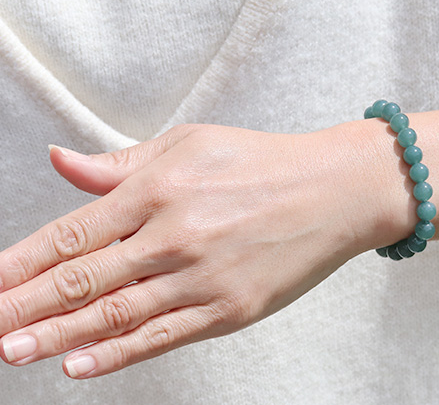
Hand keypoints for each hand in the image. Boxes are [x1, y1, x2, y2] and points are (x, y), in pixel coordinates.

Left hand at [0, 123, 396, 377]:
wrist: (335, 191)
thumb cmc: (263, 162)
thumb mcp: (190, 144)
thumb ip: (122, 163)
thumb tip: (63, 164)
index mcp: (159, 188)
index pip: (72, 234)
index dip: (19, 264)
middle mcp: (175, 235)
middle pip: (82, 280)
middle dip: (22, 307)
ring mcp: (203, 276)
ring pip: (114, 315)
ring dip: (57, 336)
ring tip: (13, 351)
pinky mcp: (230, 308)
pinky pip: (162, 335)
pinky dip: (117, 354)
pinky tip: (79, 365)